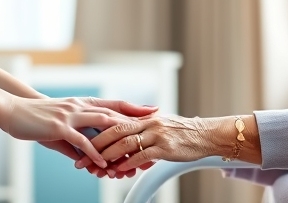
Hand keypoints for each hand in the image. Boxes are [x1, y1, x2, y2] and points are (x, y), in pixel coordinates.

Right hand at [1, 96, 157, 168]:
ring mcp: (71, 115)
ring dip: (118, 141)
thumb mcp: (61, 126)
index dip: (134, 106)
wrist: (13, 111)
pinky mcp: (60, 127)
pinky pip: (81, 142)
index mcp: (82, 103)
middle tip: (155, 127)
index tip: (153, 109)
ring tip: (133, 153)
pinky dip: (94, 153)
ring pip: (102, 126)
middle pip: (114, 113)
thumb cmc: (37, 119)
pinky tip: (103, 163)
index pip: (114, 104)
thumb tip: (88, 155)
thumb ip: (77, 139)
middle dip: (136, 120)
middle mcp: (80, 106)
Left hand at [75, 114, 216, 174]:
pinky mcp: (165, 147)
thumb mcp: (160, 127)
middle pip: (114, 131)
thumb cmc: (183, 134)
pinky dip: (129, 163)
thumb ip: (142, 131)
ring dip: (109, 156)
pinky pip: (142, 155)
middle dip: (95, 146)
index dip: (96, 133)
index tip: (81, 144)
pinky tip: (119, 171)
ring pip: (125, 143)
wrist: (206, 135)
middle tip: (81, 159)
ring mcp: (156, 133)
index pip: (114, 122)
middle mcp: (147, 122)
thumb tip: (125, 141)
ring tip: (97, 168)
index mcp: (143, 117)